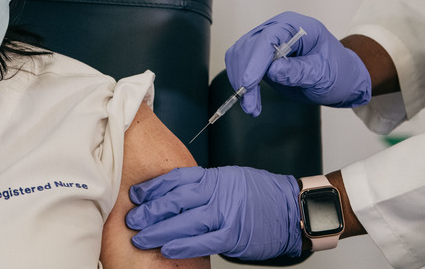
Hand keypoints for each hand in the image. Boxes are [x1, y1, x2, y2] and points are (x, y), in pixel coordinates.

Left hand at [126, 166, 302, 259]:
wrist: (292, 209)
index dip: (153, 187)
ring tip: (140, 237)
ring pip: (185, 221)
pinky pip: (203, 241)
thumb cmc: (262, 194)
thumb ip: (206, 185)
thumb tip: (177, 194)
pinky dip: (183, 245)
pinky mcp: (233, 235)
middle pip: (175, 200)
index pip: (176, 178)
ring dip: (159, 230)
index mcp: (215, 177)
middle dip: (150, 210)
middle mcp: (218, 192)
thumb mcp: (231, 179)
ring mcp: (226, 214)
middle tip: (132, 219)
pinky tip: (167, 249)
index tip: (136, 195)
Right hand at [224, 11, 370, 115]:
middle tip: (249, 103)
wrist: (340, 77)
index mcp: (297, 26)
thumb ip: (300, 71)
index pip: (268, 38)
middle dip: (245, 75)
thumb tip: (272, 71)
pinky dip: (240, 80)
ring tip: (251, 105)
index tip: (248, 83)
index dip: (255, 60)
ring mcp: (266, 40)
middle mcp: (278, 28)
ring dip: (239, 79)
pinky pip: (241, 62)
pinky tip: (249, 97)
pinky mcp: (260, 54)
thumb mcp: (324, 75)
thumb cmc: (337, 72)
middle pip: (249, 46)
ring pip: (240, 54)